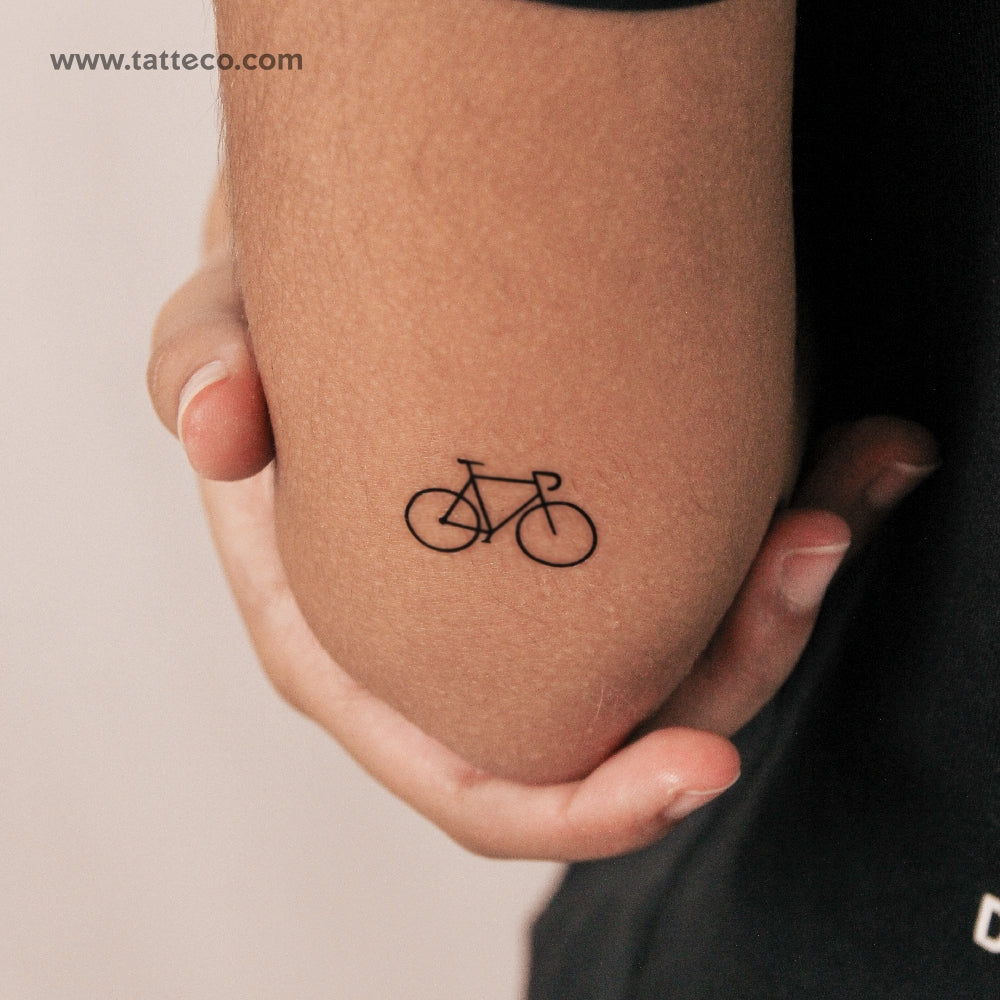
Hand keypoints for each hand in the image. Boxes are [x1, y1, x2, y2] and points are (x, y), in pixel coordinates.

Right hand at [149, 206, 937, 860]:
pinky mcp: (601, 538)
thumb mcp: (223, 335)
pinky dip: (797, 513)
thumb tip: (216, 423)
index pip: (482, 786)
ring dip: (785, 593)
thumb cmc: (277, 332)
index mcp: (359, 660)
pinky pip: (709, 566)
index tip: (700, 767)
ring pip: (688, 655)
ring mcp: (540, 605)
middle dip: (733, 678)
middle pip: (620, 732)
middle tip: (810, 549)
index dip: (589, 804)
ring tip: (848, 488)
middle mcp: (459, 659)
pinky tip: (863, 448)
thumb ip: (200, 367)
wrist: (343, 282)